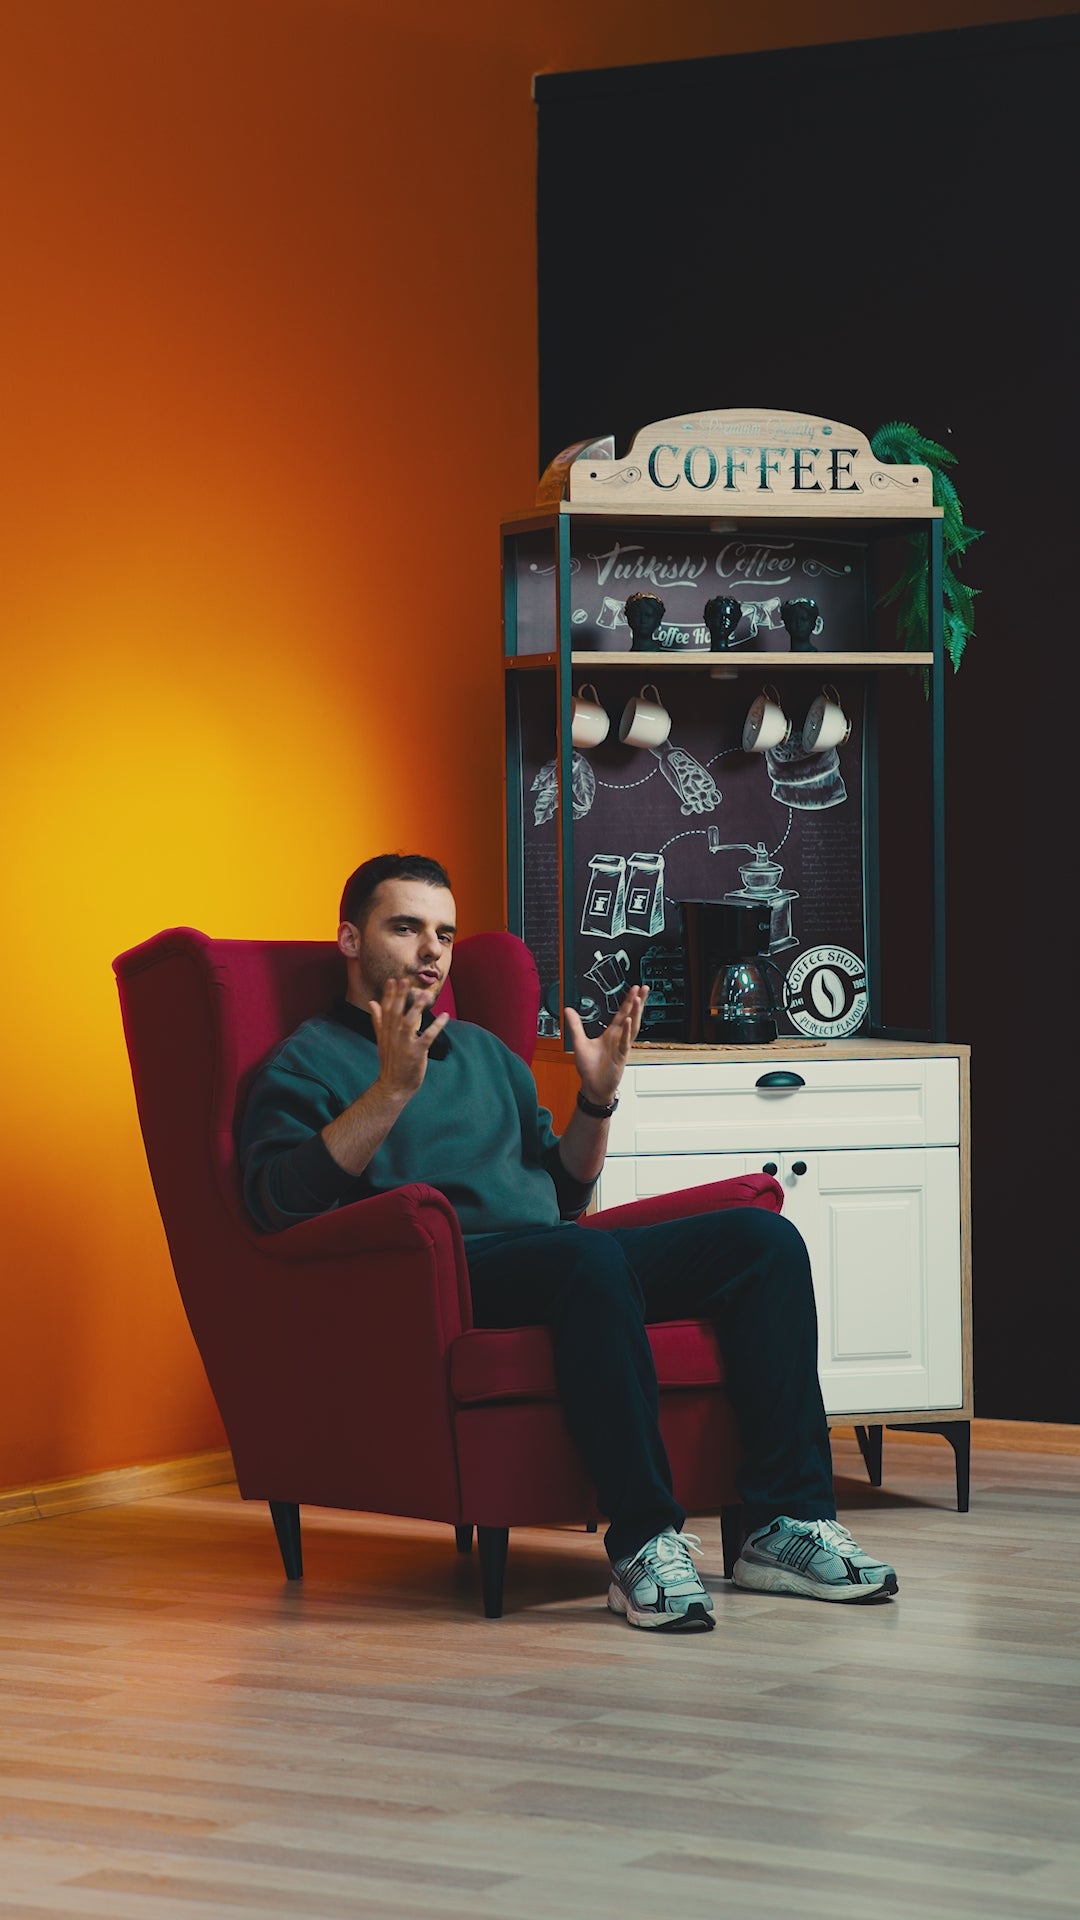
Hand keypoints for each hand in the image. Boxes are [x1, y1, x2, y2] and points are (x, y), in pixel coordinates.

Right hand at [370, 977, 448, 1100]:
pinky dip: (436, 1027)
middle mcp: (392, 1036)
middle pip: (395, 1013)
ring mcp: (403, 1045)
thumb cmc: (390, 1062)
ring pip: (409, 1023)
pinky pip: (427, 1037)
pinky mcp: (416, 1053)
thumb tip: (372, 1002)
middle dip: (400, 996)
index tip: (392, 979)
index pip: (386, 1009)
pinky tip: (445, 1017)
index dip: (389, 994)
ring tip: (424, 995)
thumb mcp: (382, 1039)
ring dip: (416, 1008)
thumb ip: (378, 1020)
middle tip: (405, 980)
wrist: (393, 1086)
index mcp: (385, 1031)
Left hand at [563, 985, 648, 1108]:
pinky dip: (627, 1032)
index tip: (635, 989)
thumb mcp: (579, 1042)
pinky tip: (629, 1021)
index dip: (628, 1001)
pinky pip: (625, 1042)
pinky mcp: (620, 1057)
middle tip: (645, 988)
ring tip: (639, 999)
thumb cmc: (589, 1068)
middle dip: (638, 1002)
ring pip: (632, 1027)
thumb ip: (575, 1025)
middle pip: (631, 1016)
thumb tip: (568, 1010)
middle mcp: (619, 1039)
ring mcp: (621, 1047)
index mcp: (611, 1034)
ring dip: (636, 1013)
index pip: (622, 1013)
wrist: (593, 1087)